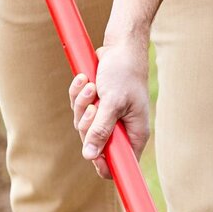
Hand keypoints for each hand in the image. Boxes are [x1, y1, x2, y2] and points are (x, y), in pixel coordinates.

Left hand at [69, 40, 150, 178]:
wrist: (120, 47)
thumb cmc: (124, 73)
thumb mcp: (112, 103)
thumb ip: (101, 130)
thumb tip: (89, 155)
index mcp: (134, 134)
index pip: (119, 164)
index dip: (103, 164)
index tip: (92, 154)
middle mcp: (121, 129)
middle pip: (94, 145)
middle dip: (88, 124)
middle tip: (95, 108)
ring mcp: (107, 117)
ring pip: (83, 125)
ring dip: (82, 105)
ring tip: (91, 87)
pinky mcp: (95, 104)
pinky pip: (78, 109)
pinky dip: (78, 94)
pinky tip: (84, 79)